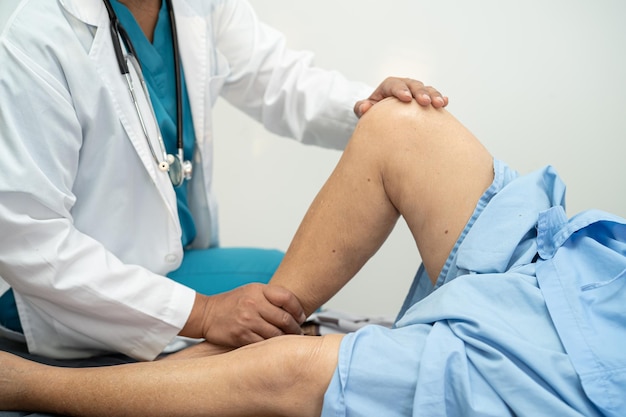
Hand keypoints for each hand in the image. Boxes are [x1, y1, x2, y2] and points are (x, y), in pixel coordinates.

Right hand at [180, 284, 306, 346]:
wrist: (205, 314)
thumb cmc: (231, 303)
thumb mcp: (251, 291)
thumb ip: (270, 296)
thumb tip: (295, 309)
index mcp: (258, 290)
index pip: (287, 298)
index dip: (298, 309)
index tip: (301, 317)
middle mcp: (253, 304)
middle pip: (285, 318)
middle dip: (296, 328)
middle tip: (299, 332)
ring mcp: (247, 321)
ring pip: (276, 334)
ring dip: (286, 339)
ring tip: (290, 341)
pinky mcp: (241, 336)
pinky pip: (263, 344)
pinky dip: (272, 347)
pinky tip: (275, 348)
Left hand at [354, 77, 447, 116]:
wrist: (382, 114)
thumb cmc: (373, 111)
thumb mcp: (363, 109)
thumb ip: (361, 107)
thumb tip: (365, 108)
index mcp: (389, 86)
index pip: (395, 85)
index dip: (401, 90)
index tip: (406, 98)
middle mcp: (405, 85)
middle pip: (414, 85)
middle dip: (420, 92)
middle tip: (425, 102)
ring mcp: (416, 92)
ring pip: (427, 89)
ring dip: (433, 95)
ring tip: (440, 104)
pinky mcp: (424, 99)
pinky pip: (433, 97)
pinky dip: (440, 98)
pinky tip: (445, 103)